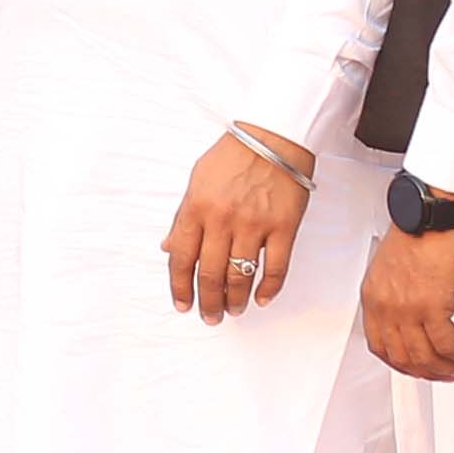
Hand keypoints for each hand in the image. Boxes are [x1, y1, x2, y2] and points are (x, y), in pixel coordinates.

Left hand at [163, 128, 311, 324]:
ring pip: (242, 275)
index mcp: (196, 208)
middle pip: (211, 273)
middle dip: (208, 301)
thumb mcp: (196, 181)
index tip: (182, 304)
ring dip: (235, 299)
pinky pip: (276, 267)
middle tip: (210, 316)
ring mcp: (255, 224)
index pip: (181, 257)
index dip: (180, 286)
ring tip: (232, 311)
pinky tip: (262, 299)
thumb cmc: (233, 155)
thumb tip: (169, 247)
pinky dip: (269, 287)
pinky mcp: (284, 226)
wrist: (273, 136)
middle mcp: (223, 219)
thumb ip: (183, 217)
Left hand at [359, 218, 453, 381]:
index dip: (402, 363)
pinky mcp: (432, 305)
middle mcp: (385, 306)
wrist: (432, 211)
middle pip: (403, 357)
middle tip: (447, 373)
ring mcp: (406, 308)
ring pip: (426, 356)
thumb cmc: (419, 230)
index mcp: (372, 297)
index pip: (379, 345)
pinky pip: (447, 344)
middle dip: (429, 371)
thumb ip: (396, 295)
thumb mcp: (394, 268)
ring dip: (449, 367)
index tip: (418, 367)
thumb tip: (412, 317)